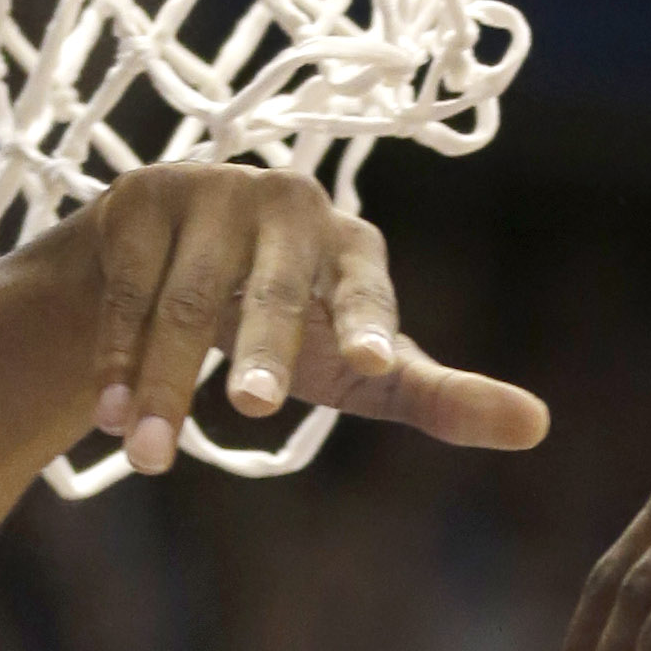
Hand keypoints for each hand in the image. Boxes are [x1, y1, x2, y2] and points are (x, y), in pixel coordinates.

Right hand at [76, 165, 547, 473]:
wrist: (169, 264)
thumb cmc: (290, 324)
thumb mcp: (358, 366)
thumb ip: (439, 396)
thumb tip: (541, 426)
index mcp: (352, 246)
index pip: (366, 289)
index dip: (370, 324)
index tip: (377, 361)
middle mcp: (287, 205)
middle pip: (271, 295)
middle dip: (264, 353)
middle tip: (259, 411)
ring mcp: (211, 193)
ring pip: (187, 303)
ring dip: (165, 383)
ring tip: (150, 457)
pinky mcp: (141, 199)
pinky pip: (127, 290)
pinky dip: (117, 355)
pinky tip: (110, 414)